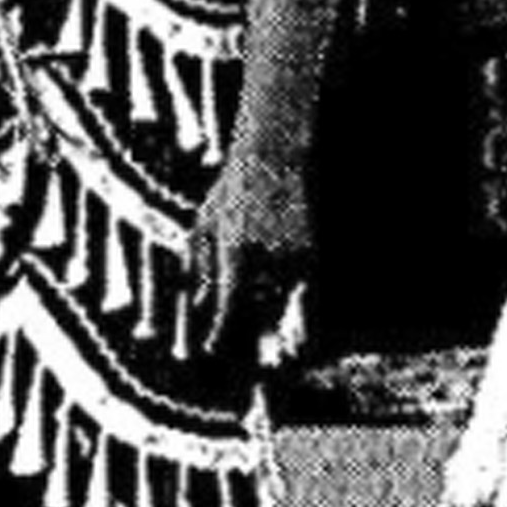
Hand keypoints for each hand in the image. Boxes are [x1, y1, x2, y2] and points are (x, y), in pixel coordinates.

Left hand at [189, 133, 315, 361]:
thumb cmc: (231, 190)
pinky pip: (293, 287)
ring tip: (253, 299)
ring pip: (276, 302)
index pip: (228, 305)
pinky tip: (270, 279)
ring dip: (263, 311)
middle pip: (254, 311)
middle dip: (244, 330)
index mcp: (237, 249)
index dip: (218, 332)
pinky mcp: (309, 252)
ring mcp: (292, 254)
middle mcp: (267, 255)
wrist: (273, 158)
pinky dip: (280, 292)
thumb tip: (197, 306)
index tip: (209, 348)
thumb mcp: (204, 227)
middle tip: (235, 343)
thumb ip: (200, 270)